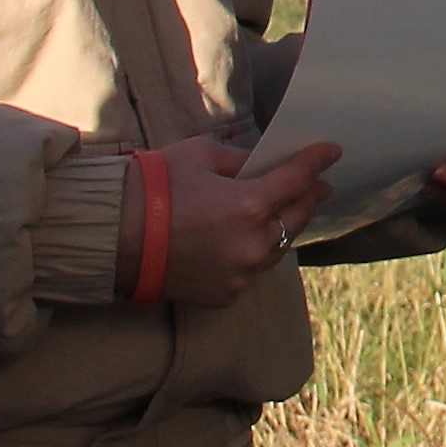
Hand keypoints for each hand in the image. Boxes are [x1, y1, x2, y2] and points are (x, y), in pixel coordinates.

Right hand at [141, 134, 338, 304]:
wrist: (114, 237)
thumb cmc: (153, 188)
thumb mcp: (200, 155)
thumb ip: (240, 160)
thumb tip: (262, 164)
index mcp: (249, 204)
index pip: (298, 180)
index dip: (317, 163)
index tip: (331, 152)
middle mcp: (252, 243)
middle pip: (297, 217)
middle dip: (309, 197)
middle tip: (318, 185)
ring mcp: (240, 273)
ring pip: (279, 248)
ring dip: (285, 228)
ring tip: (287, 212)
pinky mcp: (225, 294)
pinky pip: (253, 271)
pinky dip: (255, 254)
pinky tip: (249, 241)